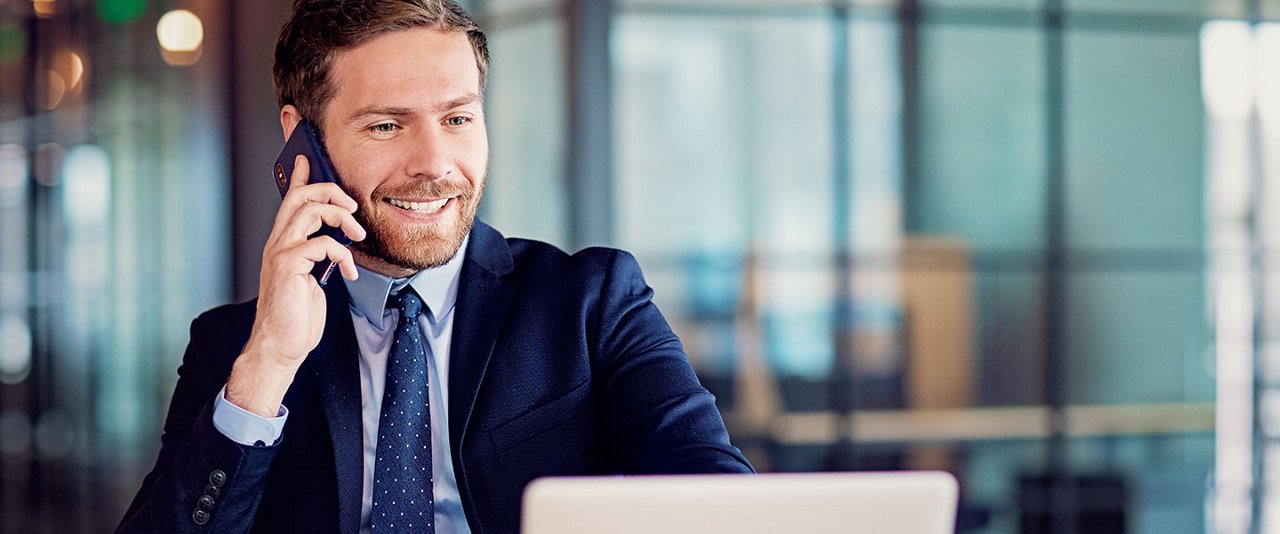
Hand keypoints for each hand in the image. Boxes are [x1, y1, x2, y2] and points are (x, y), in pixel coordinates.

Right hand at [226, 155, 366, 416]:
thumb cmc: (296, 315)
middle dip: (330, 190)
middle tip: (353, 206)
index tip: (307, 156)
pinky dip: (342, 254)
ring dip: (341, 217)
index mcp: (283, 243)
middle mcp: (278, 243)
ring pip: (310, 211)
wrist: (281, 345)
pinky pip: (321, 244)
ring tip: (357, 236)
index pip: (290, 200)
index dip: (299, 176)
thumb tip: (336, 242)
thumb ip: (318, 256)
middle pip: (301, 196)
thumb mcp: (312, 278)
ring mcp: (281, 253)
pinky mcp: (288, 267)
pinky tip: (349, 273)